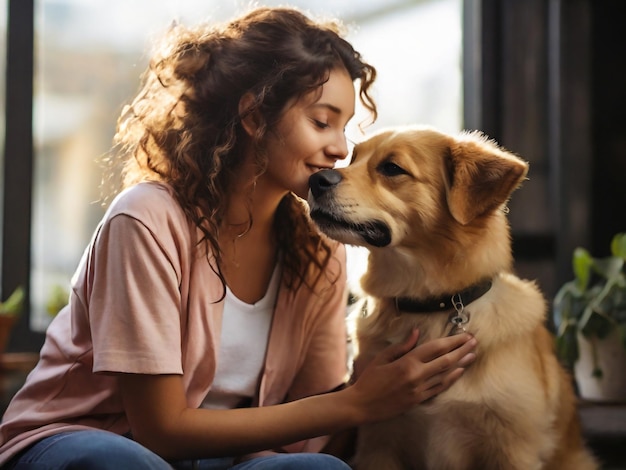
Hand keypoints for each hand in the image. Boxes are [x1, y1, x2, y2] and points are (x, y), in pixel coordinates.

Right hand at [347, 329, 475, 422]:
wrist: (363, 405)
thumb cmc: (369, 380)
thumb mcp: (382, 358)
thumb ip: (401, 346)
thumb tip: (416, 332)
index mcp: (407, 363)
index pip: (435, 348)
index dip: (452, 341)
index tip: (464, 335)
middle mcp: (416, 376)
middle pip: (446, 360)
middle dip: (462, 350)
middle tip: (474, 341)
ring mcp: (419, 390)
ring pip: (446, 375)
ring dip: (461, 364)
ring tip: (472, 355)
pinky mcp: (419, 400)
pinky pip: (439, 388)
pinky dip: (451, 379)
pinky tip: (459, 372)